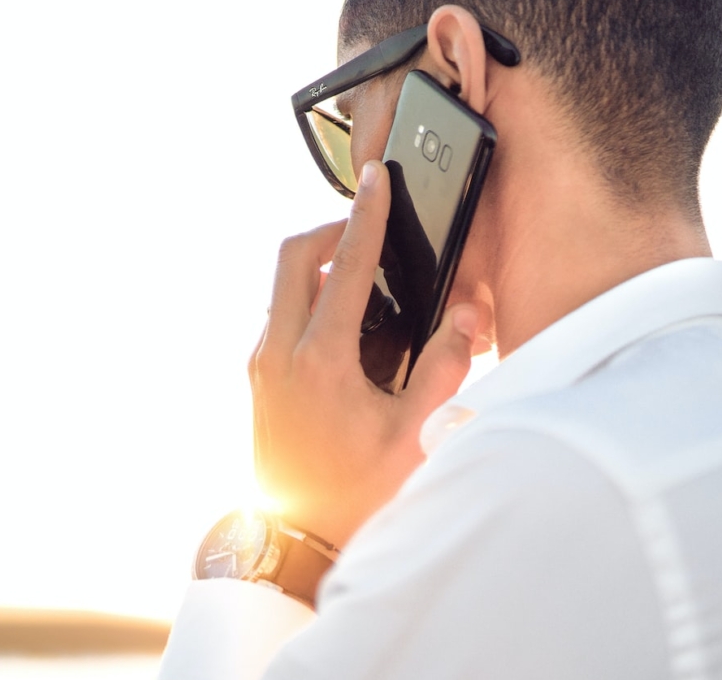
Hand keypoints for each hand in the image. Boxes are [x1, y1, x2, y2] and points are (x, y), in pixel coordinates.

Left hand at [250, 161, 478, 548]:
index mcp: (319, 361)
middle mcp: (278, 354)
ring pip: (280, 285)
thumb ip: (446, 367)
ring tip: (363, 277)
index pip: (344, 266)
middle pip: (291, 257)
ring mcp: (261, 366)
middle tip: (366, 230)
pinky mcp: (257, 379)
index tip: (377, 180)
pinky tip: (344, 323)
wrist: (297, 540)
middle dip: (329, 230)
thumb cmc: (355, 494)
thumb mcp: (415, 434)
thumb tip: (464, 313)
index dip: (366, 216)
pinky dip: (307, 298)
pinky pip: (279, 314)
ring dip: (316, 265)